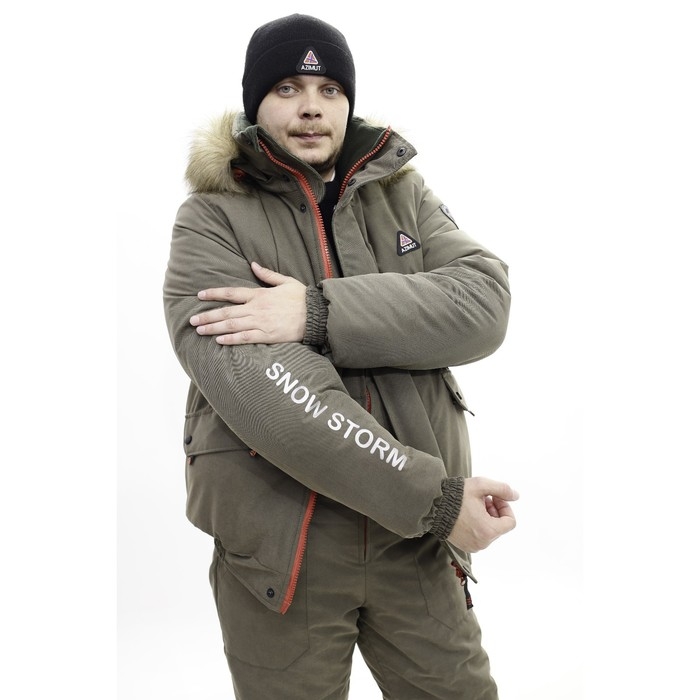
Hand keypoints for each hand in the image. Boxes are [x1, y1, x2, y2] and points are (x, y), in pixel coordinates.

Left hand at [189, 262, 306, 344]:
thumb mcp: (286, 281)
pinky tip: (219, 341)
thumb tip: (253, 264)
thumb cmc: (303, 298)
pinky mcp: (267, 336)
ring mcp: (261, 323)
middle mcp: (256, 308)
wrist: (317, 314)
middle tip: (192, 320)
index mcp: (260, 294)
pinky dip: (231, 339)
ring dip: (213, 328)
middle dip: (207, 315)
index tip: (200, 295)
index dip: (214, 294)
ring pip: (231, 325)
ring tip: (199, 330)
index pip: (231, 293)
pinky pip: (245, 338)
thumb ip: (267, 274)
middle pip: (226, 311)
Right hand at [447, 477, 518, 552]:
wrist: (432, 506)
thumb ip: (502, 489)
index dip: (505, 507)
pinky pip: (479, 536)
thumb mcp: (481, 485)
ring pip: (489, 531)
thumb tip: (516, 496)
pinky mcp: (465, 546)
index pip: (510, 521)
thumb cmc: (456, 496)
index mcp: (489, 530)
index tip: (494, 497)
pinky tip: (466, 514)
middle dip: (494, 511)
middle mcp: (483, 543)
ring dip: (486, 517)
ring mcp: (473, 546)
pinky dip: (477, 525)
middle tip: (482, 498)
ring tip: (472, 505)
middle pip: (499, 526)